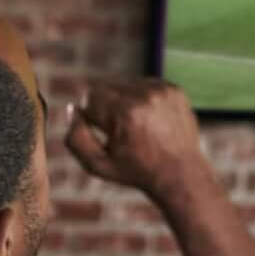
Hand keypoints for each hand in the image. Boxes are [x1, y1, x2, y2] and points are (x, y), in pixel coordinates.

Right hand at [65, 78, 206, 202]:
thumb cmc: (137, 170)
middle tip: (120, 131)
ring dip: (123, 100)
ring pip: (125, 83)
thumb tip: (73, 109)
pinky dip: (141, 98)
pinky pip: (144, 84)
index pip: (90, 97)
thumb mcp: (97, 165)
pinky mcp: (174, 89)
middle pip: (106, 87)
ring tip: (135, 125)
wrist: (181, 172)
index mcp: (125, 113)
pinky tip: (148, 119)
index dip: (92, 116)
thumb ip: (75, 139)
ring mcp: (163, 91)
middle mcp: (146, 96)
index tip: (106, 133)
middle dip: (106, 107)